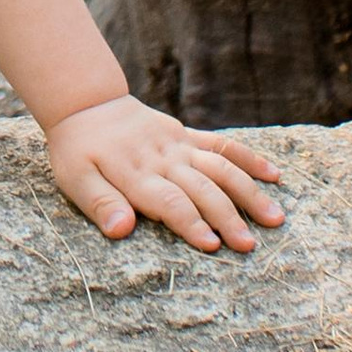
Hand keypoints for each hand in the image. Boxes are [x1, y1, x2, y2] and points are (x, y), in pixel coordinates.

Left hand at [43, 96, 283, 253]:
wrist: (87, 105)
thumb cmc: (79, 151)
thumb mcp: (76, 179)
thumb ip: (100, 204)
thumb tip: (121, 229)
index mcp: (136, 175)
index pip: (170, 203)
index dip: (191, 224)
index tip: (213, 245)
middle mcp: (163, 160)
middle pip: (203, 189)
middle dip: (228, 218)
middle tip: (249, 245)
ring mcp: (179, 145)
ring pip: (222, 168)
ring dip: (249, 193)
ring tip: (275, 218)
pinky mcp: (187, 135)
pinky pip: (222, 145)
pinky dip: (249, 159)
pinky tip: (274, 176)